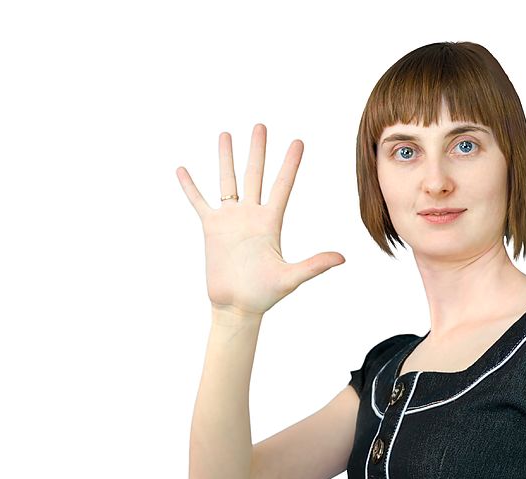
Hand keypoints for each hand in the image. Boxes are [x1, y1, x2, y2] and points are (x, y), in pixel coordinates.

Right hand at [176, 124, 344, 316]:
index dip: (290, 164)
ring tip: (225, 134)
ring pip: (228, 181)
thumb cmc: (265, 294)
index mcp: (271, 222)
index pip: (282, 186)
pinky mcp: (211, 229)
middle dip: (258, 150)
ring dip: (227, 158)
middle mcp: (251, 215)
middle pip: (255, 174)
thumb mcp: (291, 278)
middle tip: (261, 126)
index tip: (298, 142)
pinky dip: (190, 187)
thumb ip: (314, 265)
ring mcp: (230, 220)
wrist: (237, 306)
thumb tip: (342, 258)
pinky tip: (182, 169)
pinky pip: (199, 202)